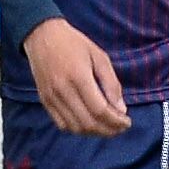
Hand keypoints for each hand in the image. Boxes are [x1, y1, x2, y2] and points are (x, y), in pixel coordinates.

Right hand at [23, 18, 129, 135]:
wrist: (42, 35)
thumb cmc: (73, 43)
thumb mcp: (99, 56)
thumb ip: (111, 83)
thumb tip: (120, 109)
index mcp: (79, 76)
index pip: (100, 110)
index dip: (116, 121)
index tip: (127, 122)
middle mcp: (63, 90)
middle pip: (88, 122)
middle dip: (108, 130)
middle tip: (120, 128)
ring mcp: (51, 97)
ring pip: (75, 127)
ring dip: (94, 132)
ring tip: (106, 128)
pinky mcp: (44, 100)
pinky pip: (61, 124)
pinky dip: (77, 129)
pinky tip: (88, 124)